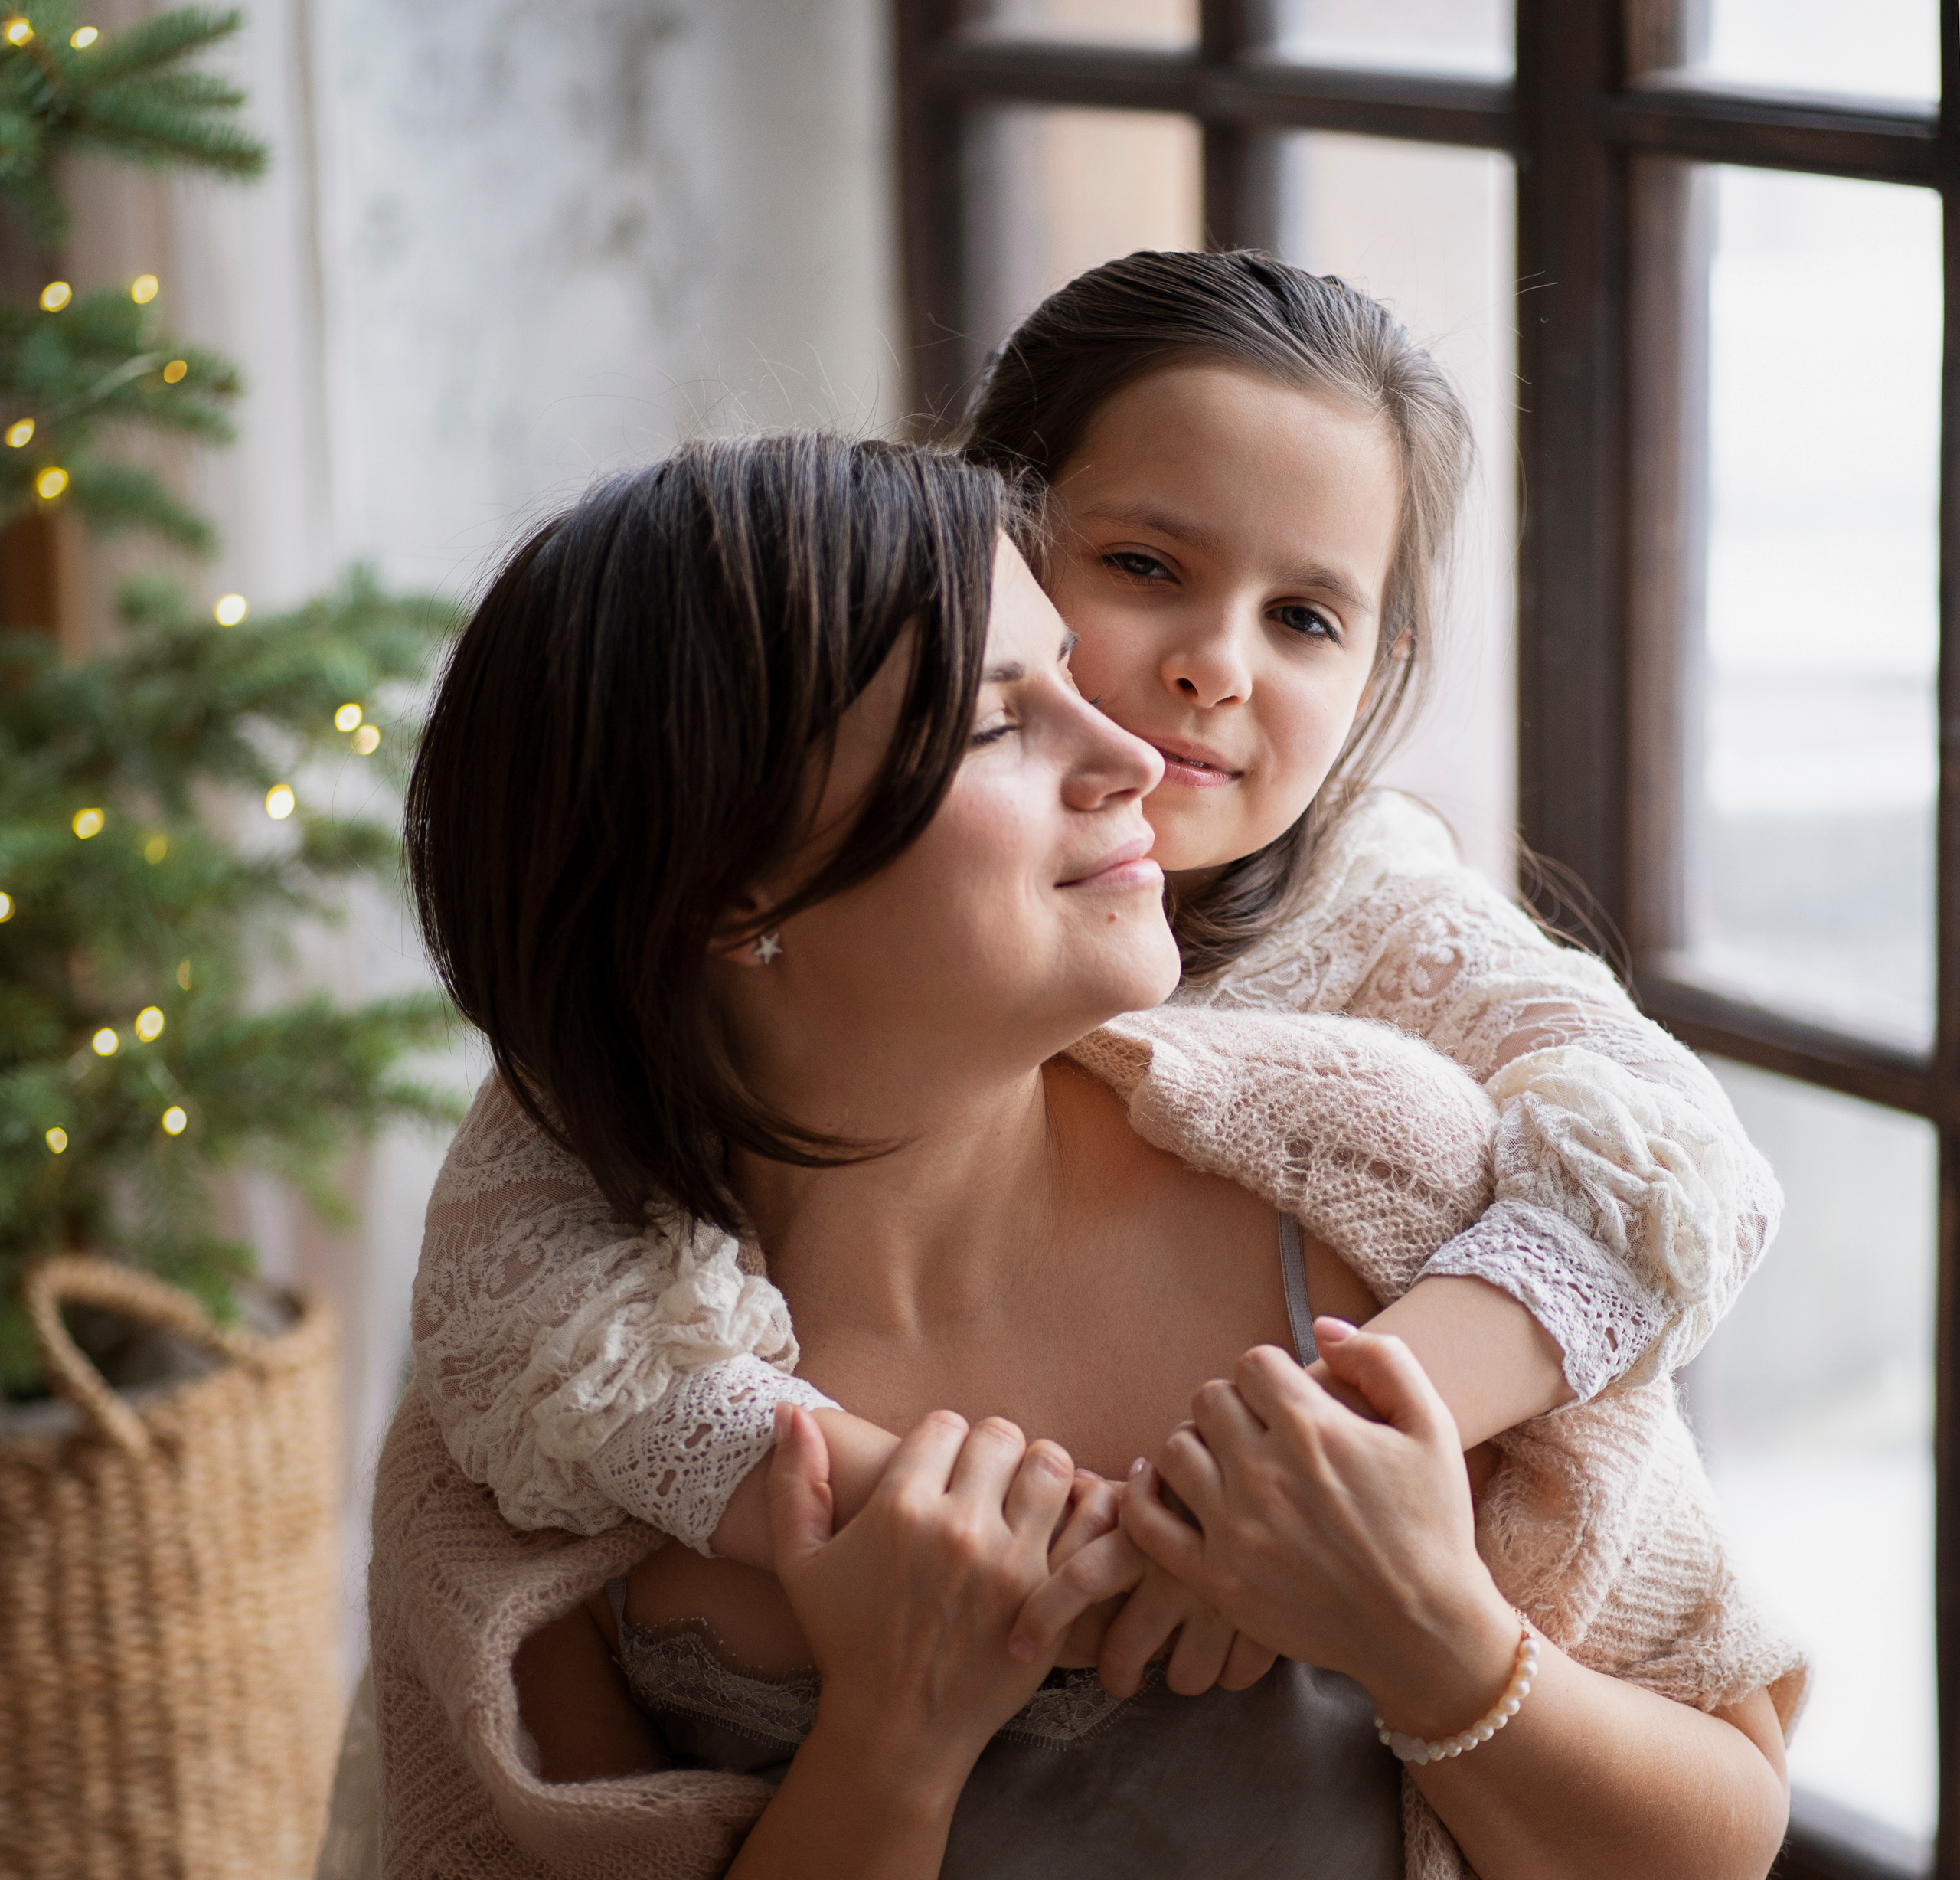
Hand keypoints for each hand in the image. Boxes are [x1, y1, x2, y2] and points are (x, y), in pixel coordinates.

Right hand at [768, 1402, 1075, 1774]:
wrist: (895, 1729)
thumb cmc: (846, 1641)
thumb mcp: (799, 1562)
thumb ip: (794, 1481)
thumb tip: (789, 1409)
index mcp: (900, 1508)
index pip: (945, 1423)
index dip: (942, 1442)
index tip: (938, 1473)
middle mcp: (959, 1527)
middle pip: (1000, 1434)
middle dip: (990, 1451)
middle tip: (982, 1484)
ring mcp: (1011, 1562)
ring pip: (1050, 1463)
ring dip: (1037, 1474)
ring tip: (1021, 1500)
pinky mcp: (1050, 1597)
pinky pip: (1089, 1521)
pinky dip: (1085, 1510)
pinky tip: (1062, 1524)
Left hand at [1011, 1468, 1277, 1697]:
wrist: (1300, 1470)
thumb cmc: (1215, 1468)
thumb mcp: (1162, 1471)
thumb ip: (1116, 1488)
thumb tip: (1073, 1485)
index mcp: (1141, 1532)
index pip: (1078, 1579)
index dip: (1043, 1618)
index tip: (1018, 1648)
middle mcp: (1175, 1571)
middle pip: (1124, 1649)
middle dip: (1115, 1673)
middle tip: (1118, 1677)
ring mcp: (1221, 1603)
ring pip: (1185, 1675)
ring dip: (1179, 1676)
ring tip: (1178, 1665)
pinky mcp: (1267, 1623)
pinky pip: (1238, 1674)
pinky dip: (1231, 1672)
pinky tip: (1228, 1655)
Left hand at [1121, 1320, 1513, 1726]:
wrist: (1428, 1631)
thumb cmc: (1434, 1524)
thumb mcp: (1432, 1426)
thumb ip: (1382, 1360)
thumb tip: (1323, 1327)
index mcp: (1315, 1429)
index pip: (1252, 1363)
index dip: (1270, 1375)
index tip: (1287, 1401)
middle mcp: (1266, 1473)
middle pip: (1210, 1399)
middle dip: (1234, 1405)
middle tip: (1258, 1431)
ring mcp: (1236, 1529)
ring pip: (1175, 1449)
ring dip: (1197, 1444)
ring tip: (1224, 1460)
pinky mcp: (1217, 1579)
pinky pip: (1148, 1522)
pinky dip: (1144, 1495)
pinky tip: (1160, 1482)